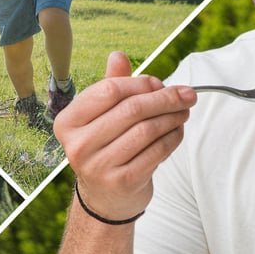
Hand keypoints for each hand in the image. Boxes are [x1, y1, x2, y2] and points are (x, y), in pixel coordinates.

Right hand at [54, 51, 195, 220]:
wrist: (104, 198)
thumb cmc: (105, 147)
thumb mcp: (102, 116)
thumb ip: (111, 86)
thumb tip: (118, 55)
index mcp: (68, 122)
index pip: (109, 90)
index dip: (140, 83)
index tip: (160, 83)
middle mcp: (78, 145)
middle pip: (132, 110)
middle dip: (165, 98)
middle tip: (186, 94)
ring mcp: (99, 166)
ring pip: (147, 130)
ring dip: (173, 117)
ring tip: (184, 111)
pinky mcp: (122, 182)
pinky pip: (156, 151)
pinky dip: (173, 137)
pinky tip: (178, 131)